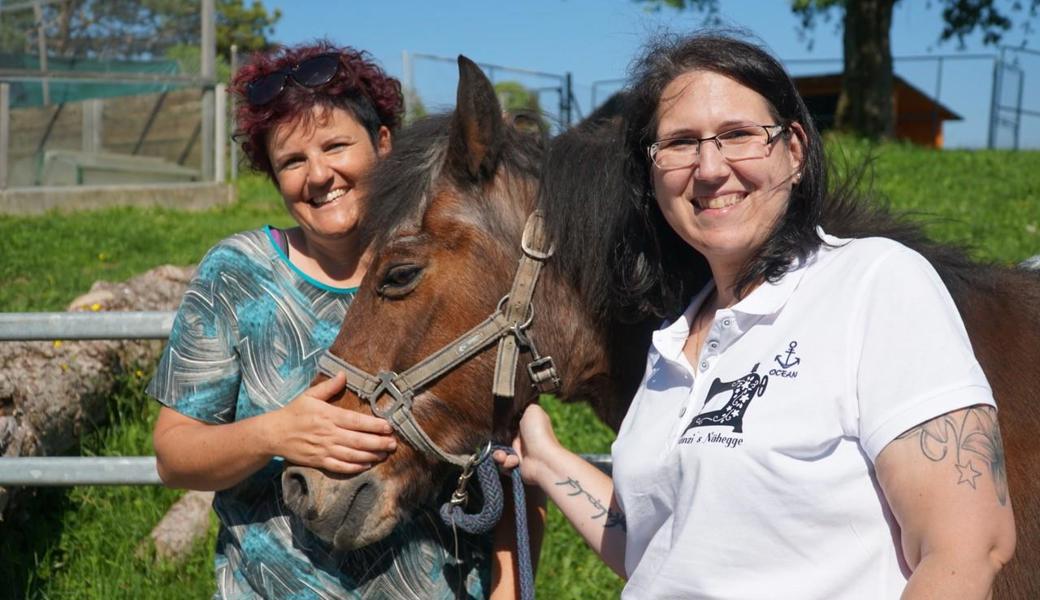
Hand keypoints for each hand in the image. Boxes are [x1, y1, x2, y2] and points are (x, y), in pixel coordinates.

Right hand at [266, 372, 396, 473]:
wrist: (273, 434)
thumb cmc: (294, 412)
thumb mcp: (309, 395)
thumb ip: (329, 386)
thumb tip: (344, 374)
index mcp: (328, 415)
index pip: (356, 421)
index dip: (374, 425)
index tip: (389, 427)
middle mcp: (328, 433)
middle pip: (358, 440)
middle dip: (378, 443)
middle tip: (394, 444)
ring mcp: (323, 449)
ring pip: (352, 455)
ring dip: (371, 456)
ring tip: (385, 454)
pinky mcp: (319, 461)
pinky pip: (340, 466)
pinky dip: (354, 467)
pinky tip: (367, 465)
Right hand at [493, 403, 559, 485]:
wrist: (542, 459)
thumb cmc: (538, 433)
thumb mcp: (533, 409)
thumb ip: (524, 405)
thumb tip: (516, 405)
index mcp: (528, 424)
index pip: (509, 422)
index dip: (501, 423)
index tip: (496, 423)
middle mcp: (524, 438)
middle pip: (501, 437)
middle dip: (497, 440)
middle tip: (498, 441)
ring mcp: (520, 453)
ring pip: (500, 452)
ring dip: (499, 454)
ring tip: (503, 456)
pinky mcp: (516, 466)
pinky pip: (503, 464)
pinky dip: (505, 462)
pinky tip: (512, 461)